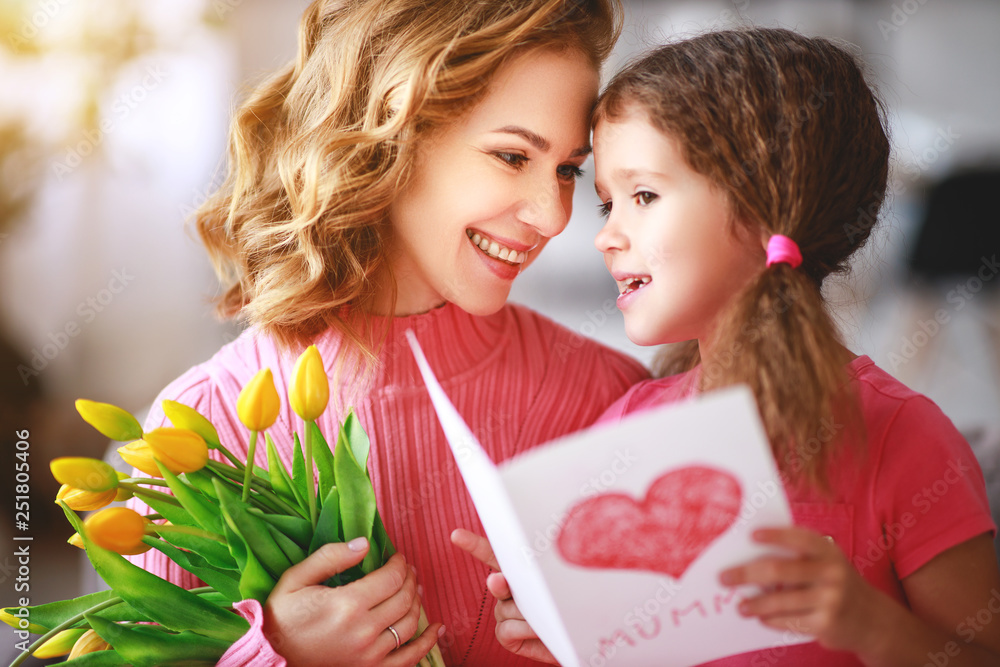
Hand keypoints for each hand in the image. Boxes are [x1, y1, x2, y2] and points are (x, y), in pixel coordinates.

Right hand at [262, 538, 442, 666]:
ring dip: (418, 602)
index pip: (392, 578)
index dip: (400, 563)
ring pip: (410, 624)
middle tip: (407, 569)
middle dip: (410, 578)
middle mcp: (364, 630)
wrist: (272, 658)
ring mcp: (370, 655)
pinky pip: (410, 658)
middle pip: (405, 598)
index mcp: (347, 604)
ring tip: (415, 589)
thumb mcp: (296, 579)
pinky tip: (437, 628)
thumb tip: (365, 543)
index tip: (397, 556)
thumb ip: (331, 557)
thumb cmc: (282, 617)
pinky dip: (427, 643)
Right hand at [451, 529, 557, 663]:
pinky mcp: (504, 634)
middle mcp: (507, 590)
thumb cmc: (570, 607)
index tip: (456, 535)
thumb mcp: (560, 587)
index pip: (494, 555)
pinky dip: (525, 631)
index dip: (474, 544)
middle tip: (500, 581)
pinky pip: (508, 629)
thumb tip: (517, 578)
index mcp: (519, 572)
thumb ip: (542, 580)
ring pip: (508, 609)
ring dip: (530, 615)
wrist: (575, 638)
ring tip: (548, 619)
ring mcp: (503, 612)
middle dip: (500, 583)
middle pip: (499, 582)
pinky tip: (537, 632)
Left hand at [719, 527, 883, 653]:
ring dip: (755, 604)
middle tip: (724, 578)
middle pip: (779, 570)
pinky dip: (771, 619)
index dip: (775, 535)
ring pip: (780, 600)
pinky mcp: (826, 623)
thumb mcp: (827, 562)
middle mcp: (831, 573)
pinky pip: (789, 621)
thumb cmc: (837, 583)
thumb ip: (799, 556)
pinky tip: (760, 618)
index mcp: (828, 552)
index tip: (751, 536)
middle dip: (746, 573)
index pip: (799, 538)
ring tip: (740, 606)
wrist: (873, 619)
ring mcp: (830, 599)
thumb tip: (751, 555)